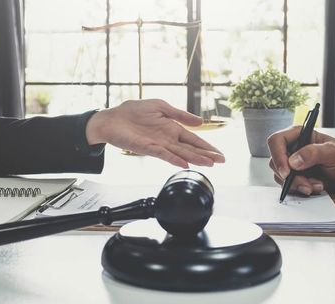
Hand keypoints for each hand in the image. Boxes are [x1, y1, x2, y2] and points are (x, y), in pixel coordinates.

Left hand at [86, 99, 225, 167]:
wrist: (113, 118)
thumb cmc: (134, 111)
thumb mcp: (161, 106)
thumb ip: (180, 115)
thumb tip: (201, 122)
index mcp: (172, 128)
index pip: (194, 139)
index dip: (207, 146)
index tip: (219, 154)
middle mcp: (168, 139)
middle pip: (191, 149)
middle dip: (206, 155)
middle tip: (221, 161)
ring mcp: (159, 145)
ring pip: (181, 154)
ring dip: (195, 159)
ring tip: (209, 164)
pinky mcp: (148, 148)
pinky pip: (164, 155)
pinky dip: (175, 160)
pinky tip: (185, 164)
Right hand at [267, 126, 334, 194]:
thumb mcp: (333, 153)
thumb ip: (313, 153)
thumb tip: (293, 161)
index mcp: (298, 135)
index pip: (276, 141)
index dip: (277, 156)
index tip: (287, 172)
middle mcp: (292, 148)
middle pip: (276, 162)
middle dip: (291, 177)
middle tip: (307, 184)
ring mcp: (292, 164)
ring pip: (280, 177)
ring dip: (297, 185)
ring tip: (317, 185)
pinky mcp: (295, 177)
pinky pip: (288, 186)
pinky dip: (301, 190)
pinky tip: (317, 187)